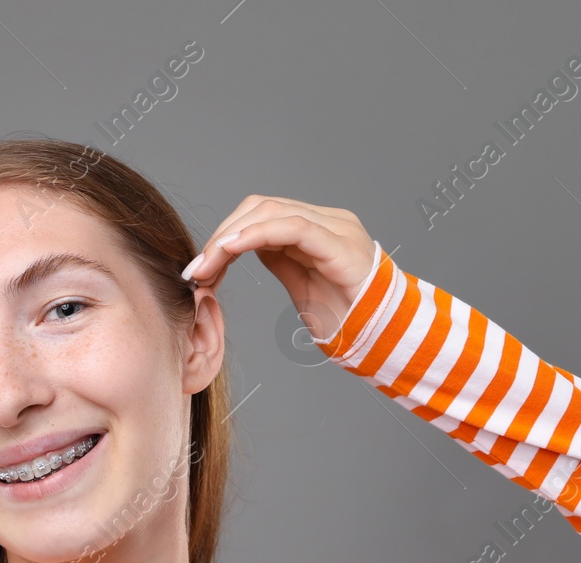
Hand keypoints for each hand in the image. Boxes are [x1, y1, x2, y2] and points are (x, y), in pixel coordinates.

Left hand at [182, 194, 379, 350]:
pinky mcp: (341, 244)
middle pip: (260, 207)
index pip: (261, 213)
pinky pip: (293, 227)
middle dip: (222, 236)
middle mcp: (328, 219)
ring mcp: (337, 227)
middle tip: (196, 268)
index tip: (200, 265)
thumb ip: (279, 257)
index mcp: (317, 226)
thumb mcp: (301, 282)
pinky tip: (231, 250)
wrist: (383, 336)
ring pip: (272, 212)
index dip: (226, 233)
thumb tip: (245, 245)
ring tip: (207, 265)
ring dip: (231, 237)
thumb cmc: (346, 314)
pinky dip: (256, 234)